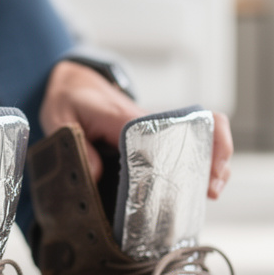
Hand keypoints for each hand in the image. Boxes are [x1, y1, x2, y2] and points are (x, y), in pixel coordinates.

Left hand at [40, 60, 233, 198]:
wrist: (77, 83)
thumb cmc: (70, 99)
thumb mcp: (60, 118)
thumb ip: (75, 144)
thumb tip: (95, 174)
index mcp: (126, 119)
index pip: (161, 134)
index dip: (179, 153)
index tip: (184, 178)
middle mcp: (149, 122)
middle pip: (195, 131)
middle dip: (211, 158)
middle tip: (211, 190)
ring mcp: (157, 130)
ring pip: (198, 138)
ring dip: (212, 161)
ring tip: (212, 191)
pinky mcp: (157, 139)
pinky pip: (188, 146)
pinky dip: (202, 163)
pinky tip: (201, 188)